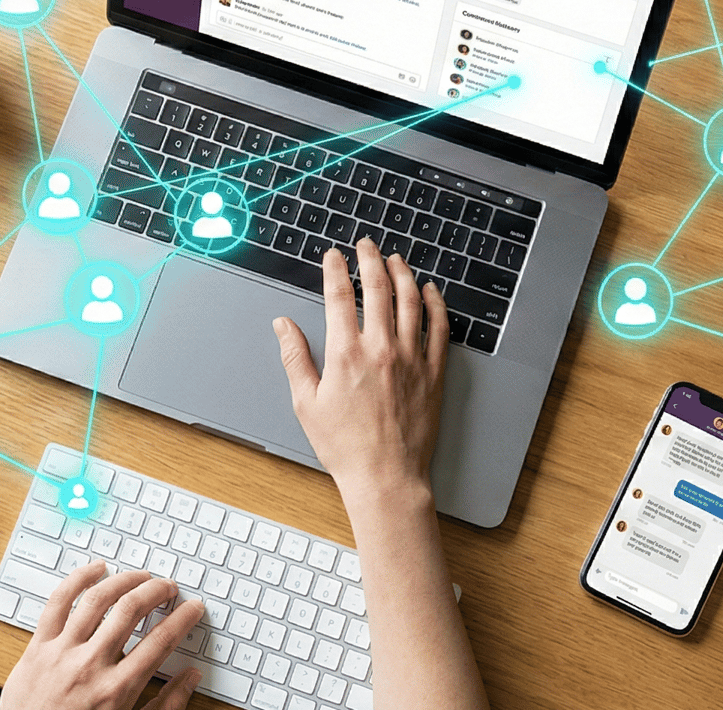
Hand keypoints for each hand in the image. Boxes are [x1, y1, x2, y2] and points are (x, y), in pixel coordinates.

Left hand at [0, 563, 204, 709]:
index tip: (193, 608)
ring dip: (124, 580)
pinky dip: (78, 579)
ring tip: (141, 576)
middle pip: (130, 610)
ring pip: (97, 599)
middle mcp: (89, 666)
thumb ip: (165, 705)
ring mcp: (61, 652)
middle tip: (168, 587)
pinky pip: (57, 602)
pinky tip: (95, 570)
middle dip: (157, 590)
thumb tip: (190, 679)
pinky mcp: (37, 647)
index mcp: (116, 690)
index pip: (161, 641)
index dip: (183, 619)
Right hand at [272, 238, 449, 497]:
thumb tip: (283, 325)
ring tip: (396, 259)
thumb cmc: (344, 446)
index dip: (335, 269)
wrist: (386, 477)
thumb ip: (295, 357)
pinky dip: (435, 304)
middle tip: (365, 245)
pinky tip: (430, 291)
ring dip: (402, 273)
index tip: (333, 256)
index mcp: (346, 354)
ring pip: (410, 301)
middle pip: (377, 288)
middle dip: (369, 259)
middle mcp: (380, 349)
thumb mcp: (306, 403)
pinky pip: (439, 328)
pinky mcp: (433, 372)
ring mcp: (411, 358)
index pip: (338, 296)